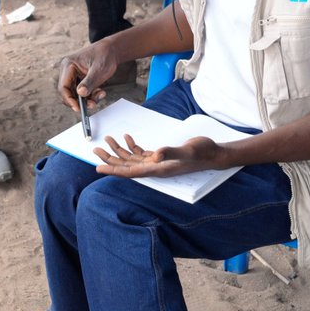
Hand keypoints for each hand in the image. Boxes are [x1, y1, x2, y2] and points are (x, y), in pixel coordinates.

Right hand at [57, 42, 123, 111]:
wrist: (111, 50)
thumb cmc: (105, 55)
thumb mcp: (99, 70)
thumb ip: (89, 82)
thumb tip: (80, 93)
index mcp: (68, 65)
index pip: (63, 87)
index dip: (69, 99)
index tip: (78, 108)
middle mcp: (68, 71)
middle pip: (68, 93)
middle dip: (80, 101)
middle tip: (93, 104)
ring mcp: (73, 76)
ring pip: (76, 94)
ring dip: (88, 99)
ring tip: (100, 94)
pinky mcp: (79, 80)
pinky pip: (82, 92)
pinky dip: (91, 95)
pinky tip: (100, 92)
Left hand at [93, 134, 229, 177]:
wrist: (213, 154)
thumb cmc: (202, 153)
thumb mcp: (187, 150)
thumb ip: (171, 152)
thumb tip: (154, 155)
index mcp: (158, 169)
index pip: (130, 172)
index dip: (113, 170)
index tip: (97, 169)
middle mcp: (155, 168)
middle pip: (127, 166)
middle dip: (110, 159)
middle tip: (95, 150)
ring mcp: (158, 163)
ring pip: (132, 159)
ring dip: (119, 151)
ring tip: (107, 140)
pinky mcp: (161, 157)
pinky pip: (141, 154)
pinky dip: (132, 146)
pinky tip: (127, 138)